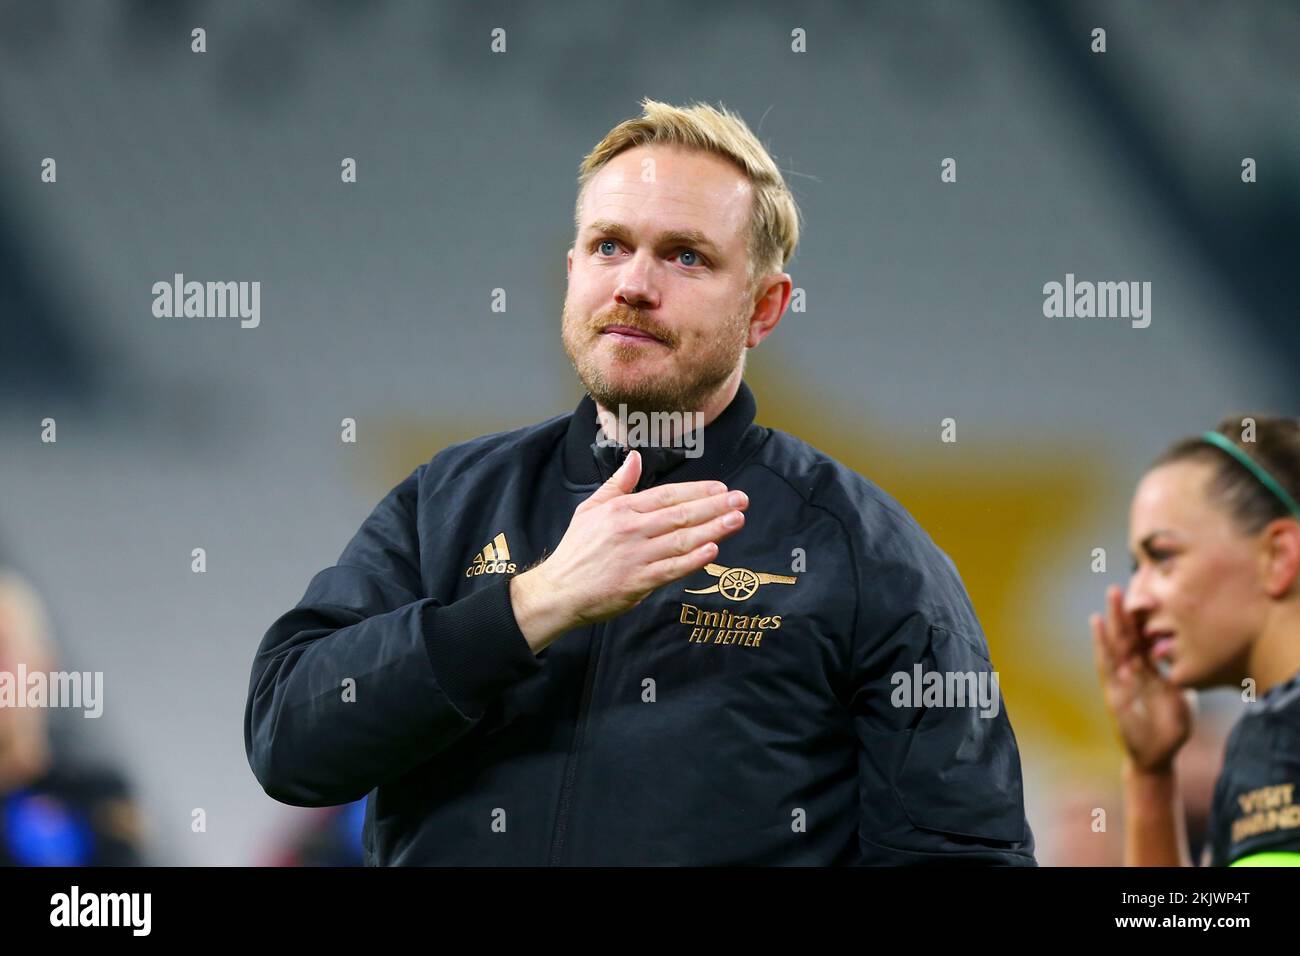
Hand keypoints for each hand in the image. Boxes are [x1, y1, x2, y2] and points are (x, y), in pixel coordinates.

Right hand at [510, 450, 747, 650]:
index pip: (667, 495)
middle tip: (742, 499)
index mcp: (621, 509)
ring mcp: (635, 556)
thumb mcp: (590, 509)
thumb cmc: (576, 550)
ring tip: (737, 520)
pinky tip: (713, 550)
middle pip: (680, 514)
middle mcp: (631, 529)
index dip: (697, 490)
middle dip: (715, 506)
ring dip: (713, 528)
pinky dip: (693, 560)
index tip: (721, 487)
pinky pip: (671, 569)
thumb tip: (635, 457)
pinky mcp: (637, 582)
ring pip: (681, 540)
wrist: (559, 591)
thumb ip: (617, 484)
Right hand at [1090, 584, 1194, 773]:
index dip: (1148, 617)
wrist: (1158, 755)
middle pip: (1129, 634)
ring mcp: (1121, 678)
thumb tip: (1187, 652)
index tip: (1152, 591)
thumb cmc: (1170, 727)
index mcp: (1151, 669)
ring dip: (1114, 619)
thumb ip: (1178, 675)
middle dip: (1127, 610)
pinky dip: (1100, 642)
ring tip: (1113, 595)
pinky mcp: (1113, 689)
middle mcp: (1134, 669)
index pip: (1147, 637)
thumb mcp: (1180, 695)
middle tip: (1126, 583)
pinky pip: (1105, 663)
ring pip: (1117, 643)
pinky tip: (1097, 624)